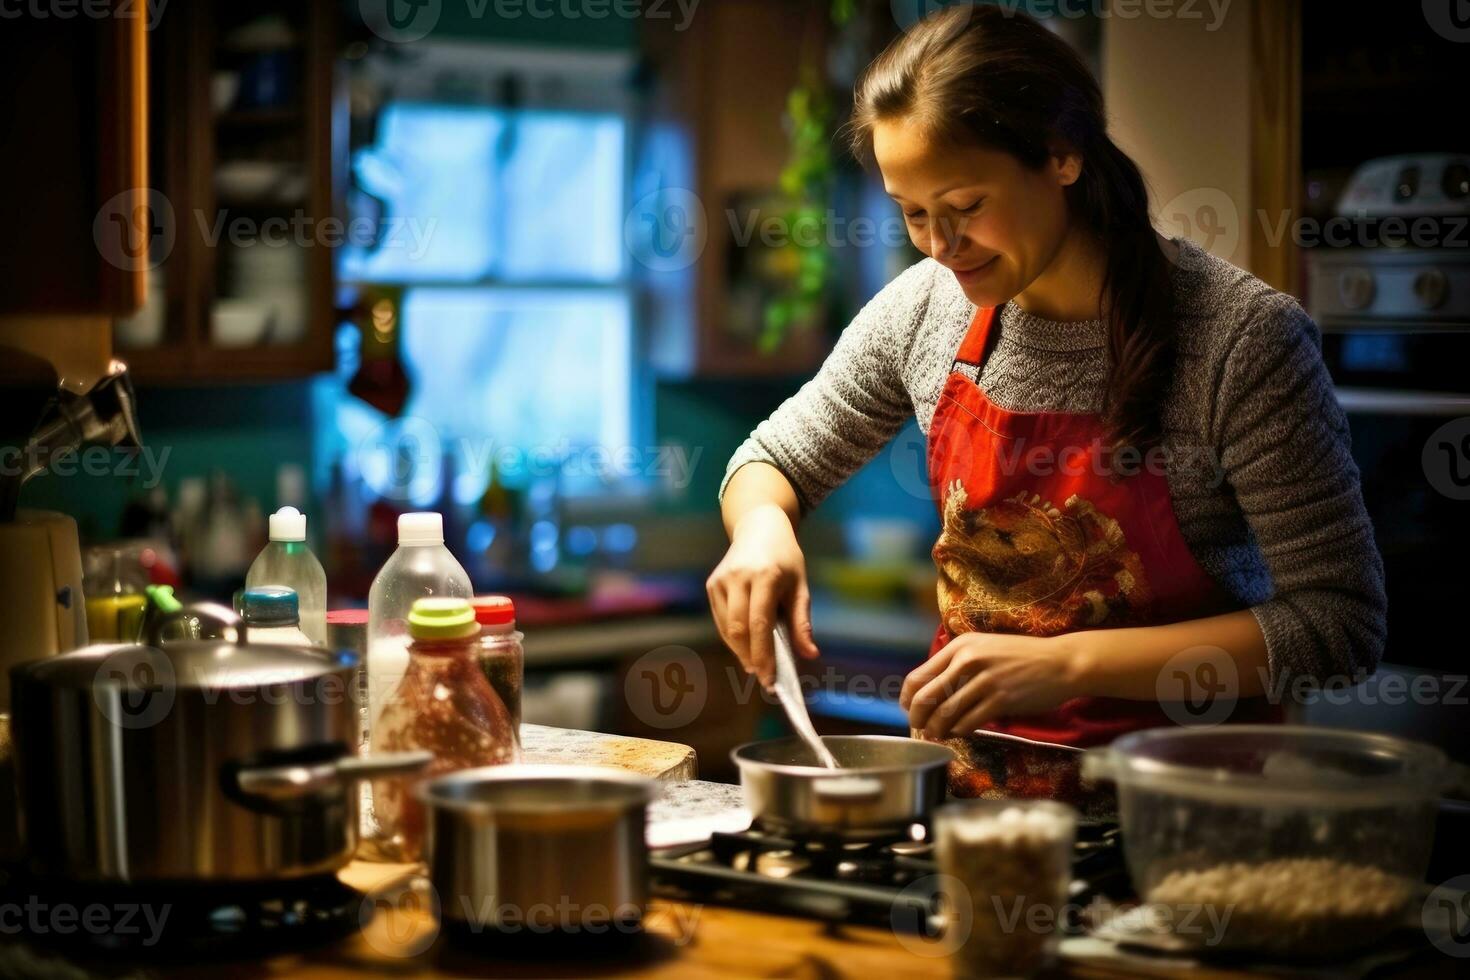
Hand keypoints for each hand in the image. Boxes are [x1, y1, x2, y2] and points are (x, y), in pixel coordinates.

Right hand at [706, 504, 819, 686]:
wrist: (760, 528)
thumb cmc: (785, 559)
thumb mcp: (800, 585)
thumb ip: (802, 621)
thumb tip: (810, 654)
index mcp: (765, 575)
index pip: (760, 623)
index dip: (763, 654)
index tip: (770, 678)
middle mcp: (739, 577)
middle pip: (739, 629)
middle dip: (750, 657)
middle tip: (763, 676)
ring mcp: (722, 580)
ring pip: (727, 627)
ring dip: (740, 651)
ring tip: (756, 664)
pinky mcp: (712, 584)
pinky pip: (720, 619)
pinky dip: (732, 638)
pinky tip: (745, 647)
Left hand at [900, 631, 1086, 737]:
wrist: (1060, 662)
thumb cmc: (1021, 657)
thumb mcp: (984, 648)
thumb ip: (958, 664)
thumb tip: (931, 690)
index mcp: (960, 646)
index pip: (917, 676)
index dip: (907, 698)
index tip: (909, 709)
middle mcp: (968, 661)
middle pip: (925, 697)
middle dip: (917, 718)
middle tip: (920, 728)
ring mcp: (984, 681)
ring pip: (945, 714)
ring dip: (937, 730)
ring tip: (937, 735)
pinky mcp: (1000, 700)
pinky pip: (968, 723)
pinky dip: (960, 731)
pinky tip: (961, 732)